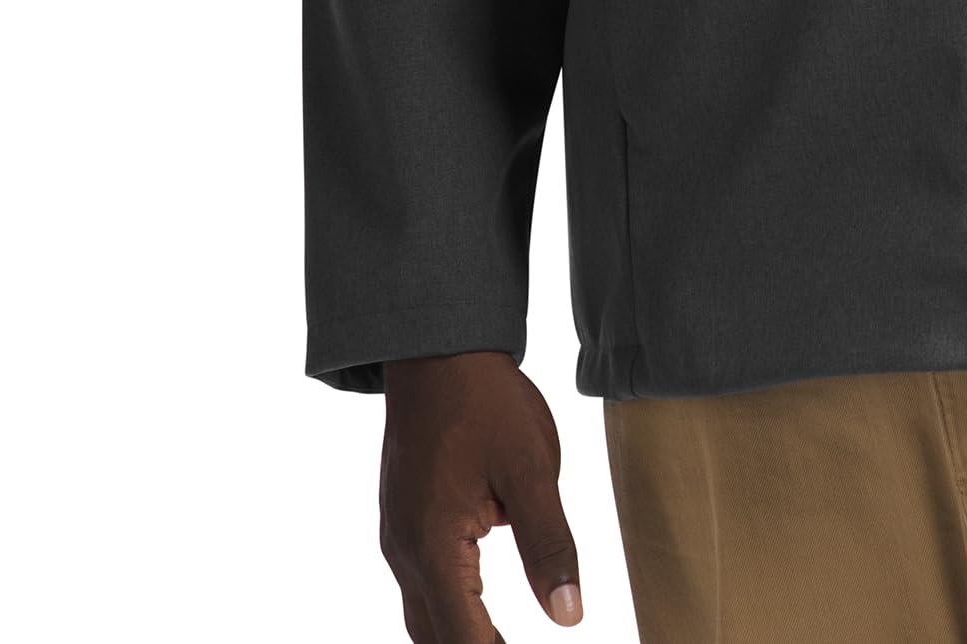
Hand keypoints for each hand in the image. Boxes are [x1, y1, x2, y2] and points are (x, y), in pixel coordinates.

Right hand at [379, 351, 583, 641]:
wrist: (437, 351)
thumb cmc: (486, 403)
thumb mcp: (531, 468)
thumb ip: (549, 545)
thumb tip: (568, 616)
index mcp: (435, 547)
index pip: (464, 639)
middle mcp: (406, 553)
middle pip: (435, 638)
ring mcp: (398, 537)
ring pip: (423, 616)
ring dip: (460, 636)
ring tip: (501, 643)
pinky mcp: (402, 520)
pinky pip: (420, 585)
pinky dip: (449, 610)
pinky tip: (476, 609)